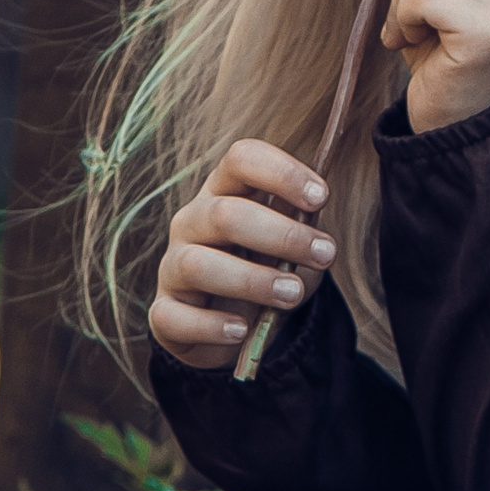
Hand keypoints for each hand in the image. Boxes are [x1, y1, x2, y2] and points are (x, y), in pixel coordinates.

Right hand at [151, 140, 336, 369]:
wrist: (239, 324)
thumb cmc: (268, 268)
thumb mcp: (293, 244)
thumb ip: (304, 227)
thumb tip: (316, 222)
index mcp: (225, 192)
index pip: (241, 160)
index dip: (281, 173)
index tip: (321, 197)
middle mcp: (192, 223)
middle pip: (225, 214)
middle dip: (281, 234)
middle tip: (325, 255)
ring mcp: (172, 267)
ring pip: (198, 265)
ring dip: (252, 280)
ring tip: (292, 294)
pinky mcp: (164, 314)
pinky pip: (175, 318)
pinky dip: (211, 326)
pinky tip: (242, 330)